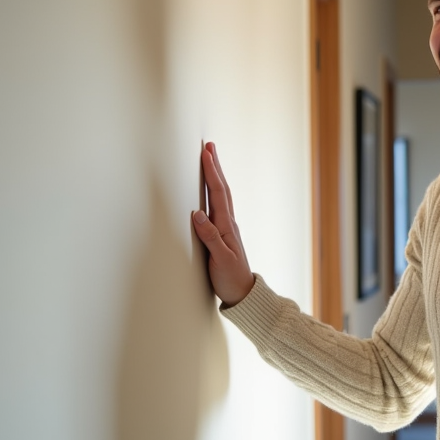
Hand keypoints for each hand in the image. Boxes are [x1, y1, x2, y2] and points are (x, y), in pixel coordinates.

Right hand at [192, 142, 255, 306]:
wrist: (242, 293)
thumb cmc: (230, 278)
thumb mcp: (219, 259)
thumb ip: (209, 237)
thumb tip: (197, 214)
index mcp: (226, 226)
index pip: (217, 193)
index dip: (212, 172)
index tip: (206, 153)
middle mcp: (228, 223)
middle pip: (221, 188)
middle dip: (215, 166)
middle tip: (210, 146)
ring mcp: (226, 228)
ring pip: (220, 195)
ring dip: (215, 175)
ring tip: (211, 160)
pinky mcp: (222, 234)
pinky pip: (217, 206)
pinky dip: (214, 192)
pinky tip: (211, 190)